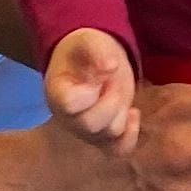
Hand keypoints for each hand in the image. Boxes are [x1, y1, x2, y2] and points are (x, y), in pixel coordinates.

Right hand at [45, 25, 139, 147]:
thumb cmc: (84, 51)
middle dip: (110, 100)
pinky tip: (133, 113)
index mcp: (57, 94)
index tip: (97, 76)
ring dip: (120, 110)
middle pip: (91, 124)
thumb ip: (96, 51)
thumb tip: (111, 66)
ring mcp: (85, 131)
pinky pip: (119, 150)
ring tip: (116, 90)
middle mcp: (67, 118)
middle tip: (112, 82)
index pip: (71, 104)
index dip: (90, 91)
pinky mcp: (103, 138)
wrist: (88, 62)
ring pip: (109, 133)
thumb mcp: (88, 40)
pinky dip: (131, 134)